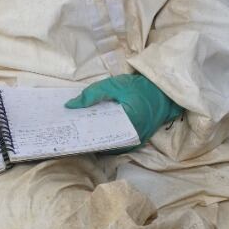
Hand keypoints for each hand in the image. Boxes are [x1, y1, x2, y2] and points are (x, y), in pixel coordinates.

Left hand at [65, 73, 182, 149]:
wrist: (163, 94)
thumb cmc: (141, 88)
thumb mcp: (116, 85)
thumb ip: (93, 94)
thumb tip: (71, 105)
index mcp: (127, 124)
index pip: (97, 133)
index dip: (80, 130)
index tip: (64, 126)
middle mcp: (130, 139)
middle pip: (100, 141)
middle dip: (83, 134)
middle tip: (65, 127)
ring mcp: (132, 144)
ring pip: (106, 144)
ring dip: (92, 136)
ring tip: (74, 127)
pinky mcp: (133, 143)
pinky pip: (113, 143)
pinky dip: (102, 136)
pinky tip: (89, 128)